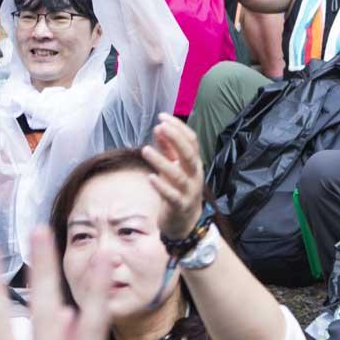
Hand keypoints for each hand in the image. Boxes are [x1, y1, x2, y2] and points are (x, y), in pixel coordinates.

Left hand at [140, 115, 204, 238]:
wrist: (186, 222)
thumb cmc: (179, 190)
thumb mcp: (174, 167)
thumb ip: (168, 150)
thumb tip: (159, 129)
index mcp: (194, 163)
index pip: (191, 140)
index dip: (178, 127)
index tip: (162, 117)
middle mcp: (195, 174)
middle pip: (188, 153)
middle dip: (175, 138)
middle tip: (159, 127)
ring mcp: (189, 191)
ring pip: (178, 174)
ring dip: (161, 161)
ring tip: (145, 150)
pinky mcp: (180, 205)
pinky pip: (171, 195)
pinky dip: (161, 186)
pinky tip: (150, 178)